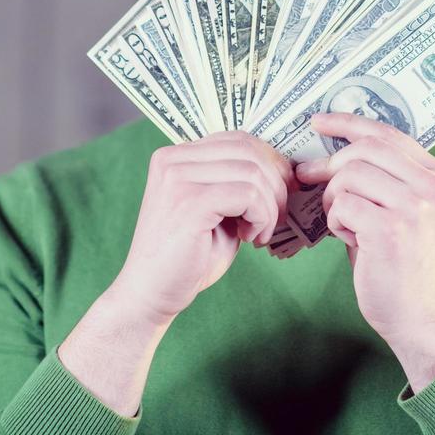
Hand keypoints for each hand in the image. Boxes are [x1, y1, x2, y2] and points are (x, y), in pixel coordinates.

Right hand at [114, 130, 293, 322]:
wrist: (150, 295)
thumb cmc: (189, 256)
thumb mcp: (217, 209)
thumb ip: (236, 183)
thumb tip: (284, 168)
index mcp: (176, 156)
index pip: (238, 139)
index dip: (269, 163)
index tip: (281, 192)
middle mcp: (173, 159)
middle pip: (248, 150)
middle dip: (276, 183)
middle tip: (278, 217)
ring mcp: (178, 179)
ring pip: (252, 172)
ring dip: (269, 206)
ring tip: (259, 233)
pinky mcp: (189, 203)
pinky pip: (247, 195)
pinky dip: (262, 217)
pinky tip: (251, 238)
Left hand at [294, 112, 434, 391]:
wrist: (417, 313)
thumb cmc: (399, 260)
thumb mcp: (402, 208)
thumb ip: (381, 176)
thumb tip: (329, 146)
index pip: (387, 133)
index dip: (348, 122)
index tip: (318, 121)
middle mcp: (430, 187)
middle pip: (363, 150)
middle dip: (330, 164)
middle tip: (308, 177)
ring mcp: (413, 208)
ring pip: (348, 177)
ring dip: (334, 200)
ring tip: (346, 224)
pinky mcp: (390, 230)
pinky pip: (342, 206)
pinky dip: (336, 222)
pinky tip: (350, 240)